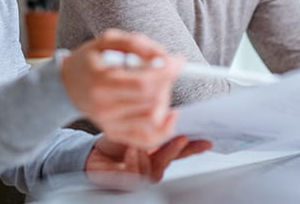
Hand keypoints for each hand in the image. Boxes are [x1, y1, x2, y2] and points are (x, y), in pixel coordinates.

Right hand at [60, 29, 184, 148]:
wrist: (67, 85)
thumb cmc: (89, 60)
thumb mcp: (107, 40)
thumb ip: (136, 43)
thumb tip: (163, 56)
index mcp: (101, 81)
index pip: (144, 83)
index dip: (166, 71)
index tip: (177, 61)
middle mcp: (105, 107)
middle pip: (152, 100)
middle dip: (165, 81)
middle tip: (163, 69)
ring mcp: (110, 124)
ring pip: (154, 117)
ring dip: (164, 98)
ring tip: (156, 85)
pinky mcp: (115, 133)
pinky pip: (148, 139)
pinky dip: (164, 128)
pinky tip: (168, 113)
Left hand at [85, 135, 211, 182]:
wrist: (93, 153)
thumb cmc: (114, 141)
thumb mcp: (134, 127)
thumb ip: (153, 127)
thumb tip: (171, 116)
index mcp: (158, 151)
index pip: (181, 150)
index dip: (194, 147)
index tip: (207, 140)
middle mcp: (154, 165)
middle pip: (171, 160)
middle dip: (176, 149)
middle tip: (180, 137)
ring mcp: (143, 176)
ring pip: (155, 171)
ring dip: (148, 155)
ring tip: (137, 144)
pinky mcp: (130, 183)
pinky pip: (138, 176)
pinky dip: (134, 162)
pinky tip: (129, 152)